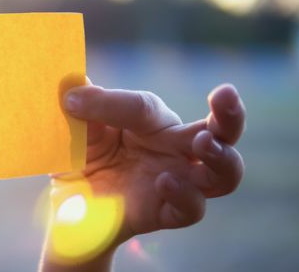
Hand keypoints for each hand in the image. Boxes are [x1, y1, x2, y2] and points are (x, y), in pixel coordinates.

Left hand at [62, 81, 244, 242]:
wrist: (68, 206)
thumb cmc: (81, 160)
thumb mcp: (76, 133)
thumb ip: (82, 111)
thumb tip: (73, 85)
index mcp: (152, 123)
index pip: (146, 108)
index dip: (112, 103)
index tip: (72, 101)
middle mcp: (174, 149)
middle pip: (221, 131)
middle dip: (230, 113)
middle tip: (225, 95)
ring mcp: (176, 181)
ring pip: (223, 175)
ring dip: (222, 158)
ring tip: (204, 144)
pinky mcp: (166, 213)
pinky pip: (192, 208)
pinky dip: (185, 195)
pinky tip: (165, 182)